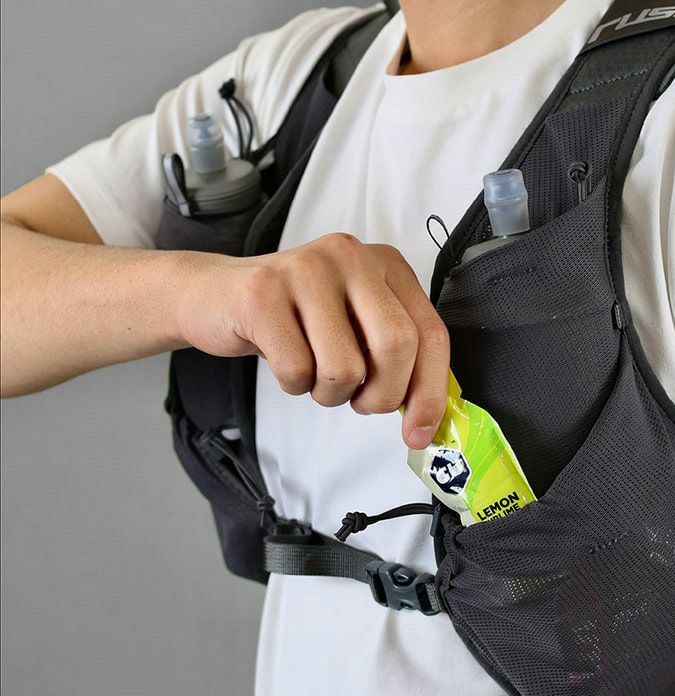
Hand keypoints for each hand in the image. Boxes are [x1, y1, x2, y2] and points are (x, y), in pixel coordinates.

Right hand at [176, 233, 449, 448]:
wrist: (215, 295)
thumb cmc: (296, 320)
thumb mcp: (354, 326)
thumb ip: (395, 359)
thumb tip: (426, 420)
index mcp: (386, 264)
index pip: (430, 333)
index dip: (430, 392)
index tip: (419, 432)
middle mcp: (351, 256)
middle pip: (397, 346)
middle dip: (381, 396)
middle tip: (359, 402)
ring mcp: (306, 270)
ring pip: (345, 367)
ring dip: (330, 394)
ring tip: (313, 372)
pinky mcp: (262, 293)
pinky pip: (297, 370)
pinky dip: (294, 384)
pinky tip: (284, 360)